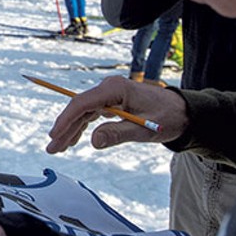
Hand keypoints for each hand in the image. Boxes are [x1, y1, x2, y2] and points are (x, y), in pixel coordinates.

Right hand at [45, 76, 188, 152]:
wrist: (183, 112)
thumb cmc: (168, 118)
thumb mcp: (144, 129)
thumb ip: (118, 134)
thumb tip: (93, 142)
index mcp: (115, 88)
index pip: (82, 103)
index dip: (66, 119)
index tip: (55, 134)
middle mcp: (109, 88)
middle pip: (79, 108)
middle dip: (64, 128)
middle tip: (52, 147)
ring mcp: (109, 94)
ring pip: (83, 112)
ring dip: (70, 129)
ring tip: (58, 147)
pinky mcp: (112, 102)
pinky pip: (91, 114)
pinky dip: (81, 127)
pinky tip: (73, 140)